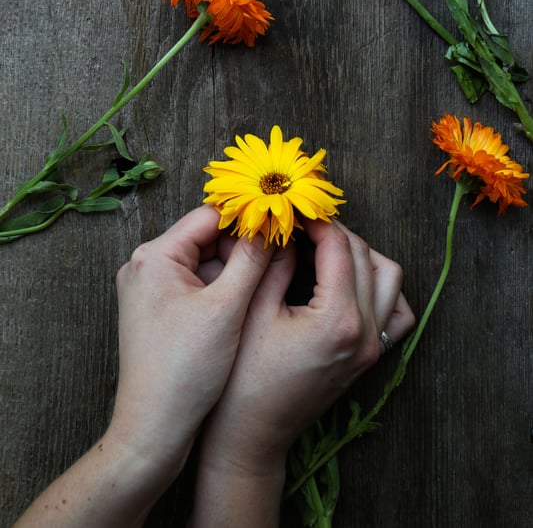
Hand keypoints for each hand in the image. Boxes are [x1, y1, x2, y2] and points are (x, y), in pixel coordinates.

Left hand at [107, 205, 276, 478]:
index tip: (282, 227)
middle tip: (279, 261)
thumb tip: (273, 224)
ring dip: (234, 272)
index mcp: (154, 256)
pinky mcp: (158, 310)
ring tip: (263, 288)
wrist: (153, 428)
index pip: (209, 217)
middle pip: (207, 239)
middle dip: (242, 250)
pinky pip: (196, 285)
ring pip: (204, 263)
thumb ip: (252, 259)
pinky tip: (244, 307)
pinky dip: (221, 290)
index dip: (247, 220)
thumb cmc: (185, 370)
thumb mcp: (227, 308)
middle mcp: (145, 266)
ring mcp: (150, 289)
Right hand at [194, 218, 414, 476]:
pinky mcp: (370, 357)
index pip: (338, 246)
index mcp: (338, 318)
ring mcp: (373, 346)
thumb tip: (284, 228)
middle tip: (302, 226)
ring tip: (322, 250)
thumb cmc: (243, 380)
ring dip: (360, 254)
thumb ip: (273, 263)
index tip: (294, 210)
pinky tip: (347, 283)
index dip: (315, 221)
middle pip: (364, 255)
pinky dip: (380, 287)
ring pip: (389, 277)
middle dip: (334, 232)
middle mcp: (366, 331)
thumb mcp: (252, 311)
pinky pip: (395, 311)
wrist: (251, 436)